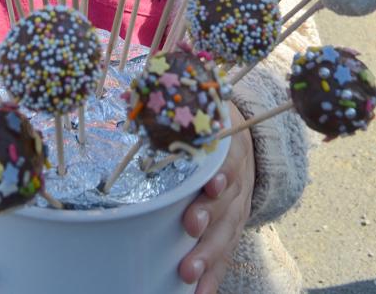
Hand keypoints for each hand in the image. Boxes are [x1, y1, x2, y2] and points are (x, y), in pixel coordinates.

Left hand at [178, 103, 254, 293]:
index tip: (211, 183)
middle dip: (209, 216)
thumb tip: (130, 99)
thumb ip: (176, 111)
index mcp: (230, 146)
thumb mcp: (202, 112)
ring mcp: (238, 207)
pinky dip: (215, 276)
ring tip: (189, 272)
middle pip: (227, 200)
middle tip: (190, 227)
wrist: (245, 142)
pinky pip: (227, 255)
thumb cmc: (208, 126)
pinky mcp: (234, 228)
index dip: (223, 172)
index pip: (231, 158)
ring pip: (227, 232)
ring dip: (209, 254)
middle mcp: (238, 179)